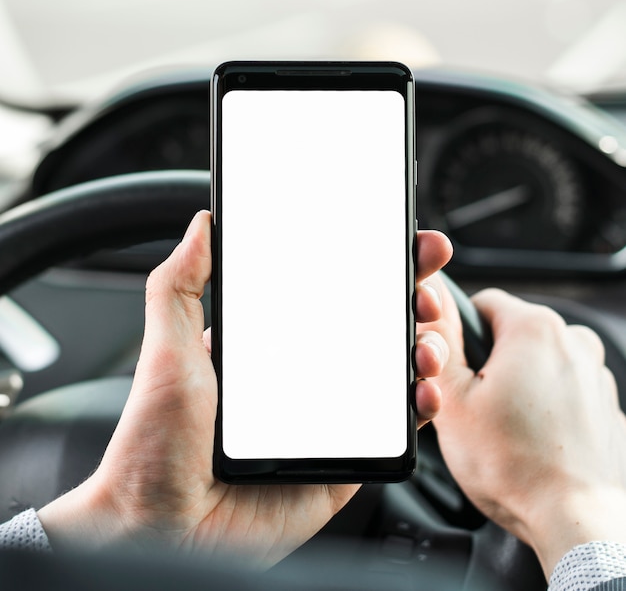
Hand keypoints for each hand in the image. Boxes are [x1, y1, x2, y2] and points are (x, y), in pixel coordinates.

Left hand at [38, 211, 451, 564]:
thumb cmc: (154, 443)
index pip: (330, 293)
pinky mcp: (345, 459)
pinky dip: (420, 405)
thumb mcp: (167, 350)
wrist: (162, 528)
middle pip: (372, 327)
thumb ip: (181, 285)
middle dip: (411, 300)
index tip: (400, 243)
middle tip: (423, 288)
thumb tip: (204, 224)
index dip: (369, 266)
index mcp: (270, 344)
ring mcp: (329, 415)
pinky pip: (394, 428)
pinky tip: (423, 392)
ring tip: (424, 344)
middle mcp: (305, 375)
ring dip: (424, 348)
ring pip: (393, 372)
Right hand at [425, 287, 625, 577]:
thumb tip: (430, 306)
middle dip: (490, 361)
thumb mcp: (452, 399)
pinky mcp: (606, 406)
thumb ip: (438, 343)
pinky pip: (564, 389)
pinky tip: (532, 437)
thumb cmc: (514, 465)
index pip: (484, 303)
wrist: (574, 520)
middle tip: (474, 403)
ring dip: (519, 382)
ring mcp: (596, 376)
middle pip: (513, 334)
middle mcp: (574, 343)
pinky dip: (546, 404)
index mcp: (534, 329)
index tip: (454, 363)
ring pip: (539, 363)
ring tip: (504, 425)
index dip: (460, 331)